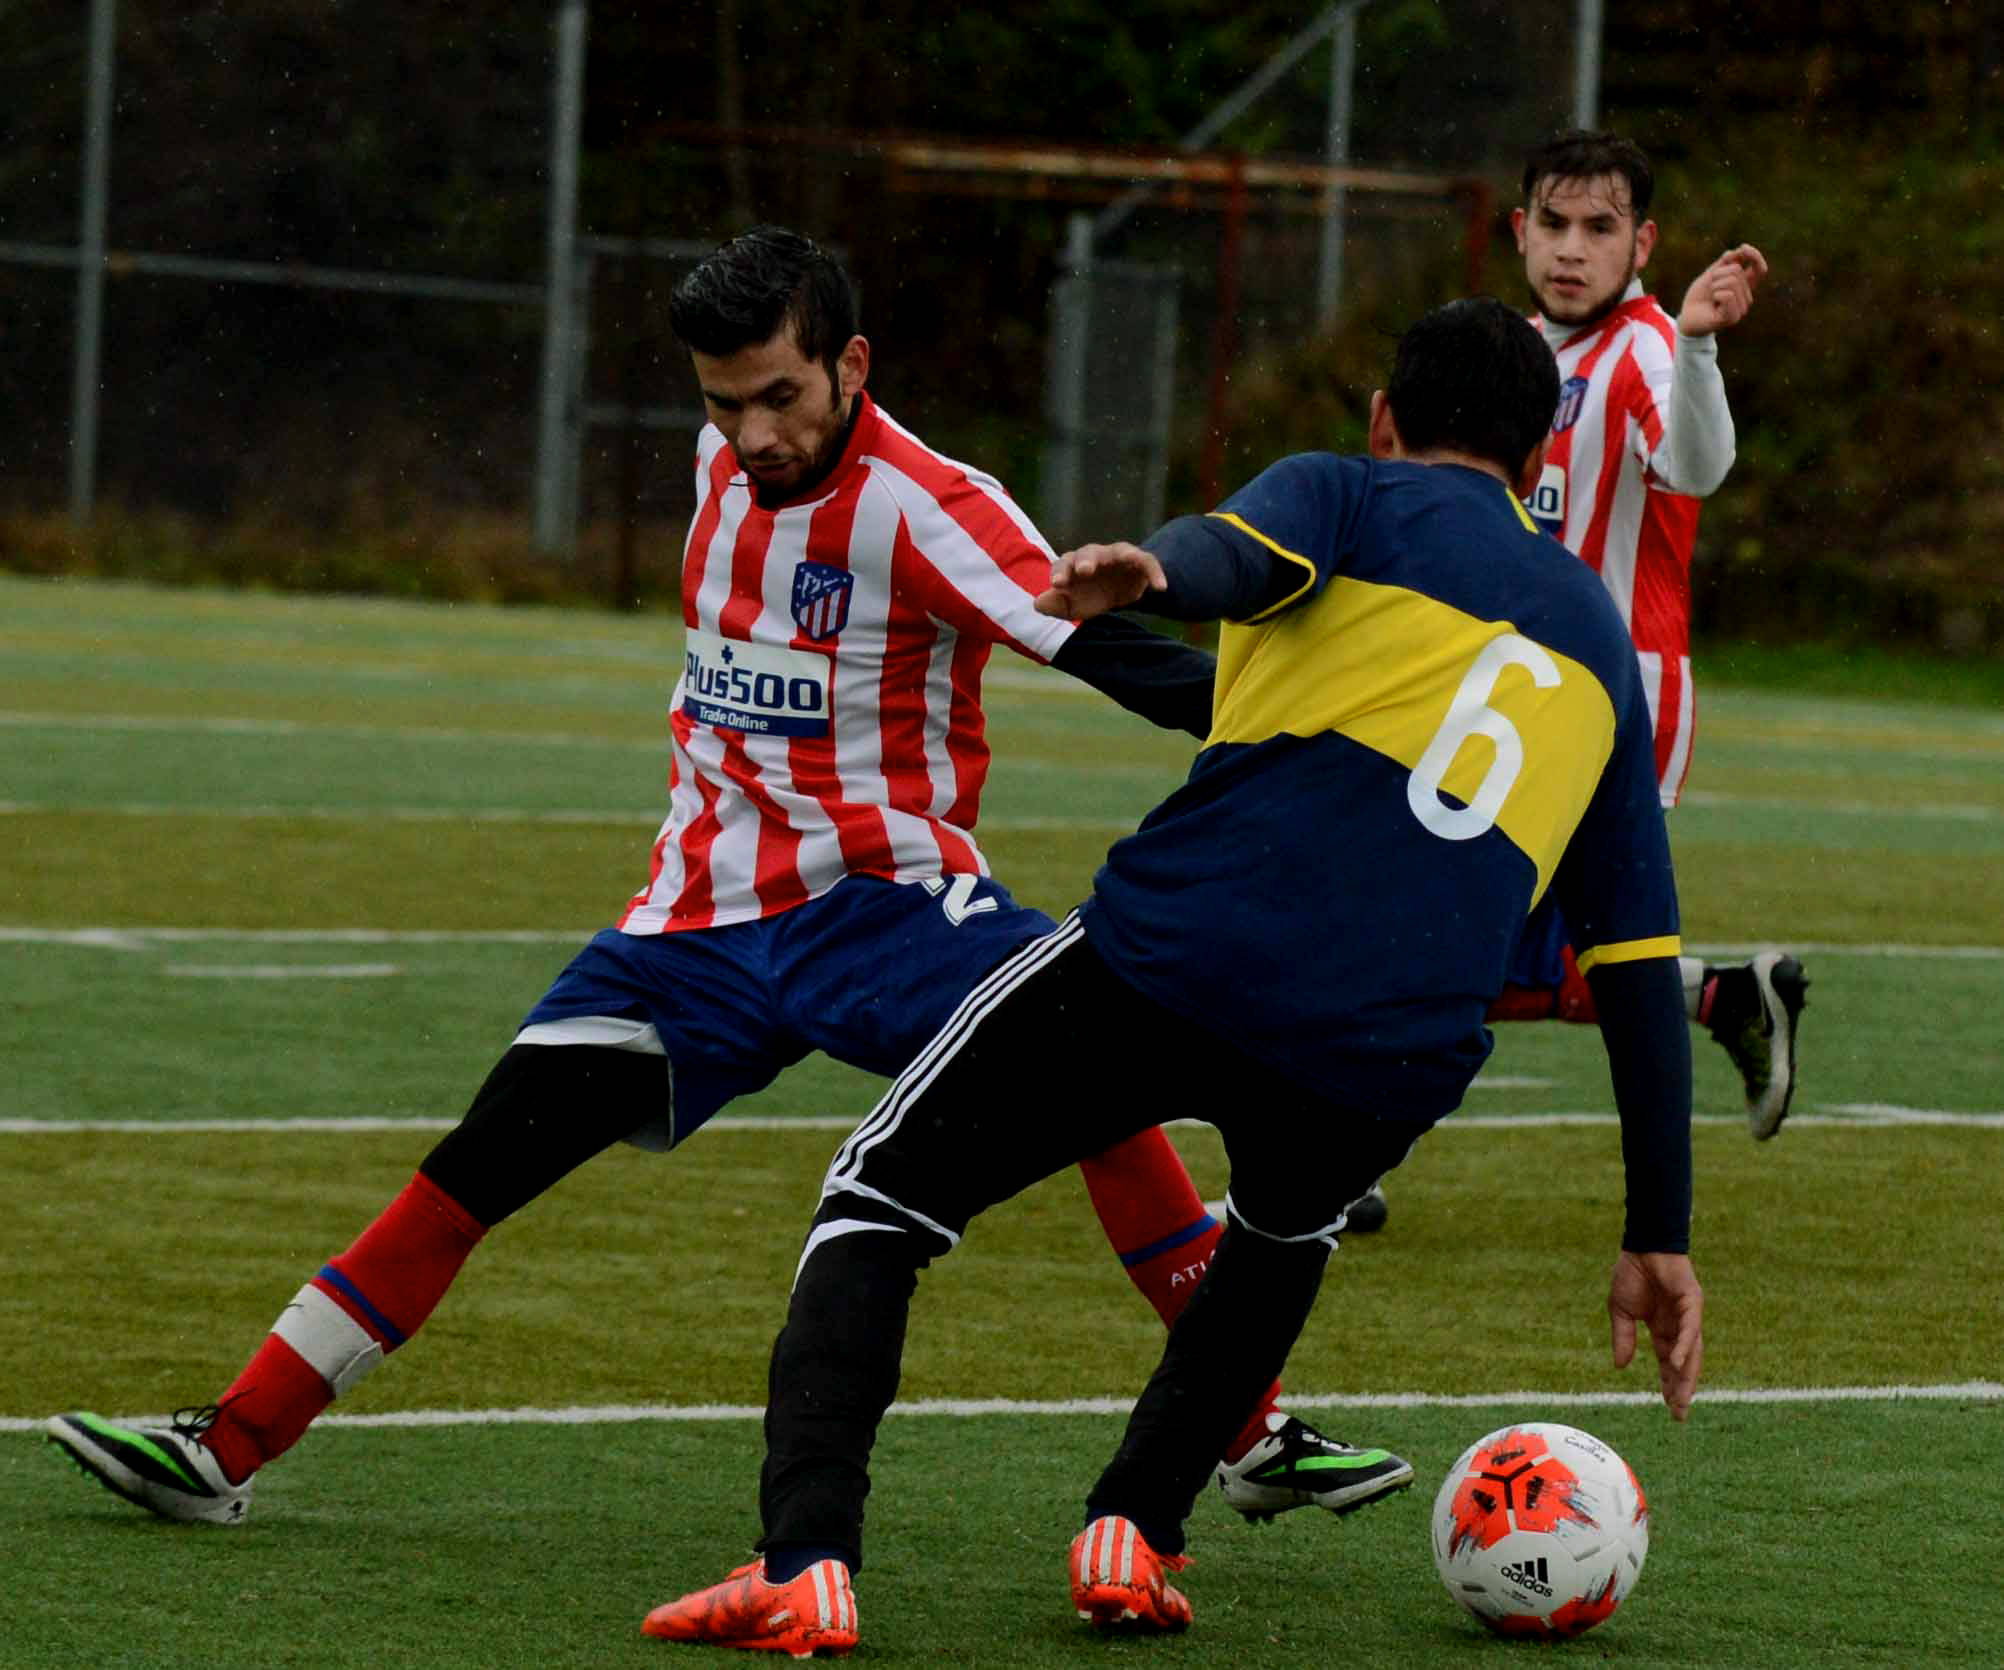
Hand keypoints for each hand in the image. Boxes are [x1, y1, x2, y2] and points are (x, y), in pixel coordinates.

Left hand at [1035, 542, 1166, 620]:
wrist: (1116, 593)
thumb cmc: (1088, 596)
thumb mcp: (1071, 606)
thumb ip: (1055, 604)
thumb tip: (1037, 604)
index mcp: (1073, 565)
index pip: (1063, 564)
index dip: (1060, 573)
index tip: (1058, 585)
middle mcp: (1094, 556)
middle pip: (1088, 552)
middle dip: (1087, 560)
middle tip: (1084, 570)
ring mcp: (1117, 556)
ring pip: (1120, 550)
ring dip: (1124, 554)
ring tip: (1129, 558)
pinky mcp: (1138, 562)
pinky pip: (1148, 563)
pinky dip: (1155, 573)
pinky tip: (1161, 587)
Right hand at [1607, 1249, 1703, 1419]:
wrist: (1642, 1245)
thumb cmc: (1632, 1273)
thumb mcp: (1621, 1311)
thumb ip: (1623, 1338)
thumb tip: (1620, 1367)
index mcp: (1663, 1329)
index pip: (1669, 1363)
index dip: (1669, 1384)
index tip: (1668, 1408)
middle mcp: (1679, 1327)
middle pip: (1684, 1364)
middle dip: (1681, 1388)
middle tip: (1679, 1414)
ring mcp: (1688, 1316)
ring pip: (1691, 1351)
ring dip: (1686, 1375)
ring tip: (1680, 1398)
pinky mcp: (1692, 1302)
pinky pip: (1690, 1329)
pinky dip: (1684, 1346)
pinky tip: (1677, 1363)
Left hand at [1677, 243, 1766, 336]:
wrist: (1687, 316)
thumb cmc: (1700, 296)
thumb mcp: (1712, 274)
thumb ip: (1726, 261)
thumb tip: (1741, 249)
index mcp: (1744, 285)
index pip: (1759, 269)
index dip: (1755, 256)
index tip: (1743, 248)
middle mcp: (1746, 296)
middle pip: (1737, 271)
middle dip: (1718, 274)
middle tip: (1710, 287)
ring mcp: (1741, 308)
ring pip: (1733, 282)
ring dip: (1715, 285)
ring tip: (1711, 296)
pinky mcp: (1733, 317)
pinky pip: (1728, 295)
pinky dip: (1716, 295)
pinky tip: (1713, 305)